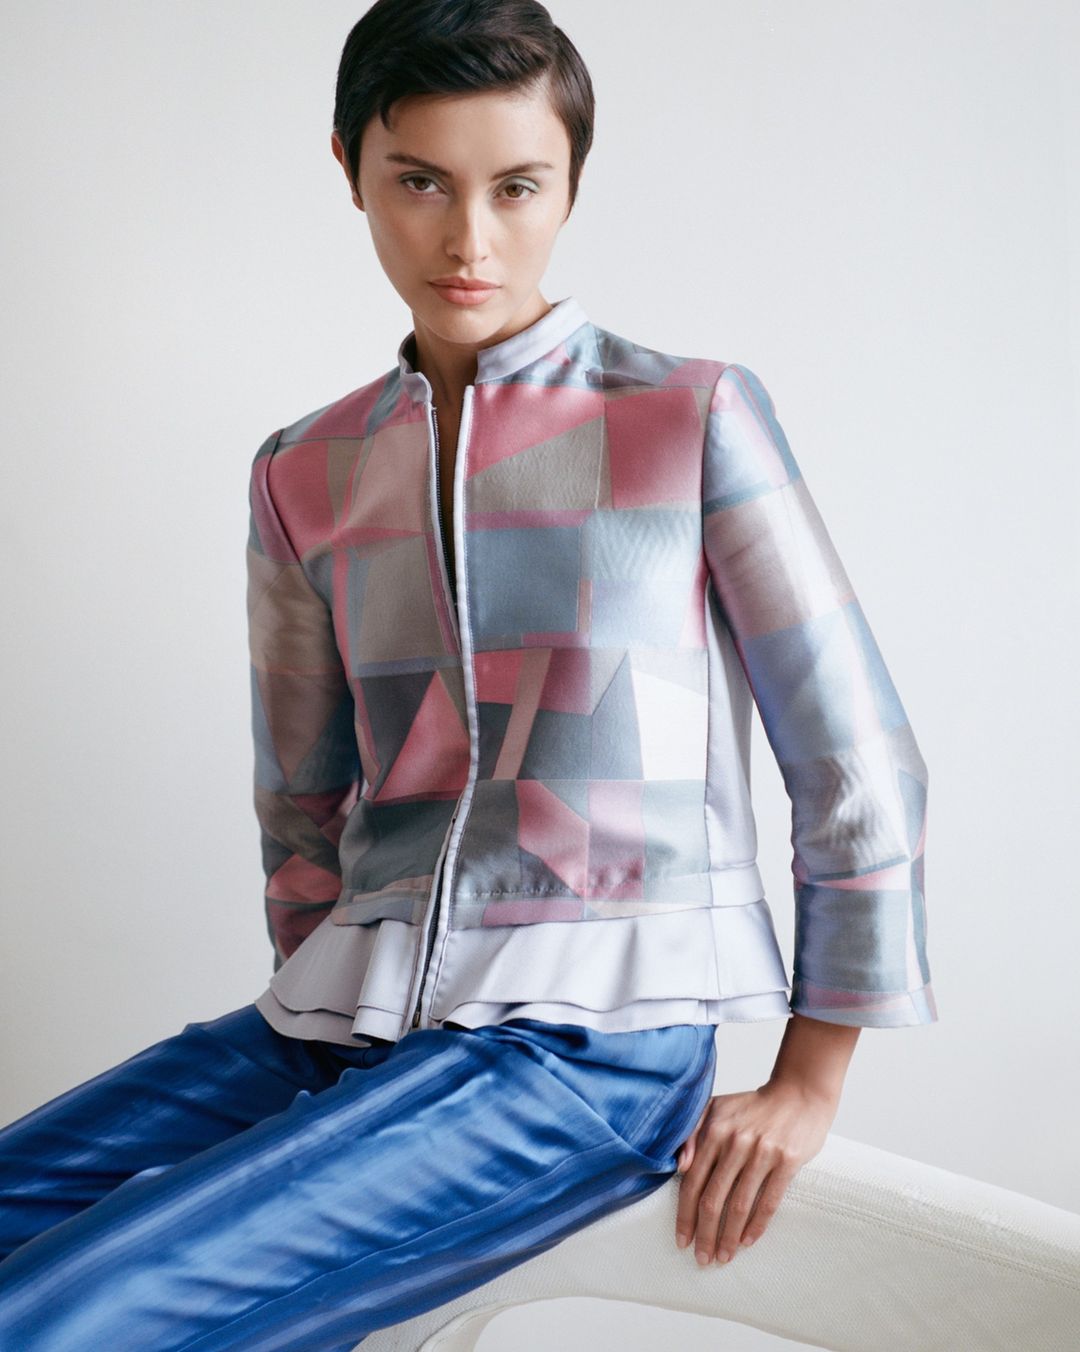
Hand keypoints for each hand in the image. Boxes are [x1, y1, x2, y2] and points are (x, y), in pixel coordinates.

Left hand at [673, 1079, 836, 1264]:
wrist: (798, 1093)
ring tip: (723, 1256)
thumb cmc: (753, 1106)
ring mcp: (762, 1152)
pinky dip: (757, 1225)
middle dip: (704, 1234)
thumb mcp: (717, 1107)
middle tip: (701, 1258)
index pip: (692, 1182)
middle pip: (713, 1199)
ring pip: (740, 1205)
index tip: (681, 1240)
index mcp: (714, 1129)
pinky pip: (769, 1201)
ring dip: (729, 1237)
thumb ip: (692, 1132)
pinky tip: (748, 1241)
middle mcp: (735, 1141)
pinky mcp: (787, 1160)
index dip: (684, 1215)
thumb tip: (678, 1166)